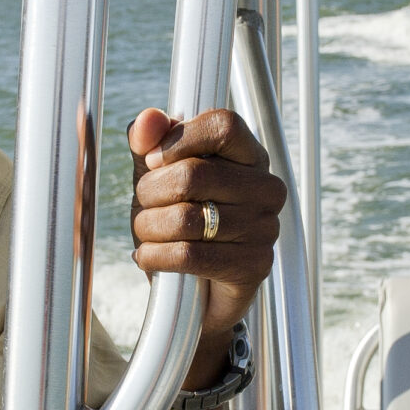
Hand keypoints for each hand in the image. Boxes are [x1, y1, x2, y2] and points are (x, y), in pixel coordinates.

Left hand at [127, 108, 286, 346]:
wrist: (198, 289)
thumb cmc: (181, 223)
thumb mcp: (160, 177)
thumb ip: (150, 143)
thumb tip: (147, 120)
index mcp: (250, 156)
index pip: (223, 125)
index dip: (179, 138)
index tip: (153, 161)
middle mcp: (266, 188)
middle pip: (194, 174)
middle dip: (150, 191)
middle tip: (144, 205)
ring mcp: (264, 228)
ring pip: (186, 218)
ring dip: (149, 227)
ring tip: (146, 232)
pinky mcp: (253, 265)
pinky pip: (189, 255)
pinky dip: (155, 256)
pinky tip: (148, 256)